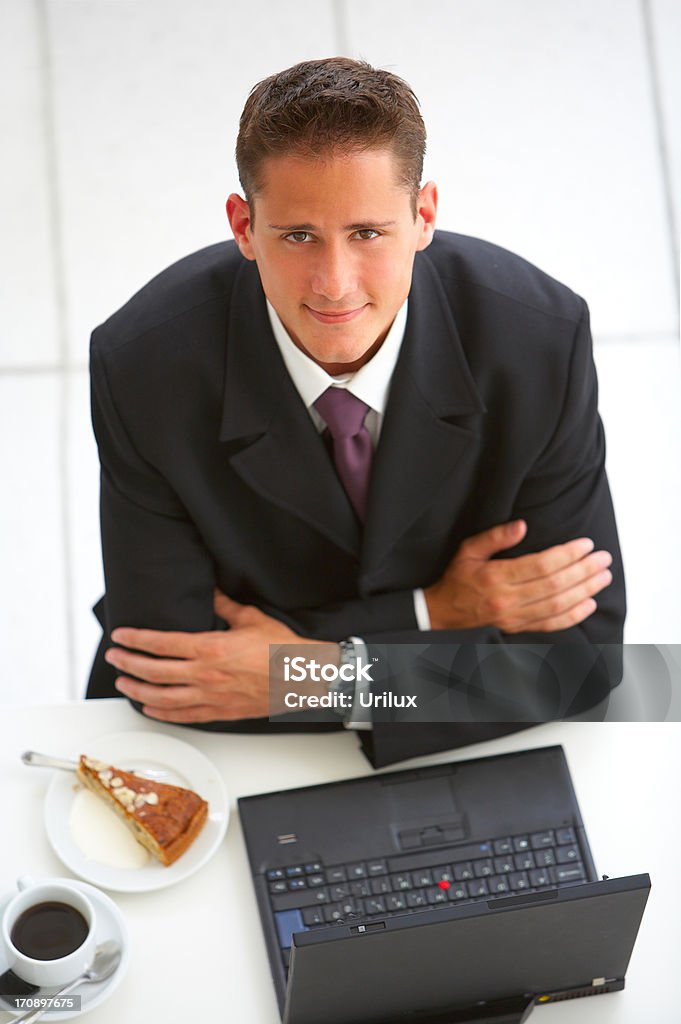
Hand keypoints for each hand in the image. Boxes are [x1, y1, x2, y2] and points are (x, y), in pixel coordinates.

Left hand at [105, 591, 334, 722]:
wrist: (303, 678)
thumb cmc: (282, 649)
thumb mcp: (251, 618)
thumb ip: (225, 605)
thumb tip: (210, 590)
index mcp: (211, 648)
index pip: (161, 643)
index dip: (136, 640)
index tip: (120, 636)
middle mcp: (205, 675)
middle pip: (154, 671)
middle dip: (128, 663)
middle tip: (114, 657)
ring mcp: (210, 696)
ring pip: (162, 698)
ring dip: (138, 689)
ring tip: (124, 682)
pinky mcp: (219, 712)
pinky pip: (182, 715)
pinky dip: (161, 712)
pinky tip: (150, 707)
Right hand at [424, 520, 612, 632]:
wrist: (442, 615)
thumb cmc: (457, 579)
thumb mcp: (468, 551)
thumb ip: (495, 537)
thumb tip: (522, 525)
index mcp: (495, 577)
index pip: (541, 565)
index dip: (567, 555)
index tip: (585, 545)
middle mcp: (507, 600)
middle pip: (555, 585)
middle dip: (584, 571)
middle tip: (603, 559)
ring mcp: (514, 618)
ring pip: (558, 605)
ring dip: (585, 591)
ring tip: (603, 577)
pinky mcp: (518, 629)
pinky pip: (551, 625)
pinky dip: (573, 616)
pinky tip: (589, 603)